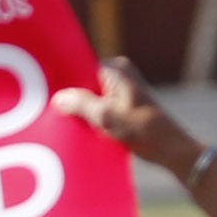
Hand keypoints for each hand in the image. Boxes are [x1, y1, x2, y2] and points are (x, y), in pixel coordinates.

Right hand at [51, 61, 200, 175]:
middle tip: (52, 115)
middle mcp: (118, 75)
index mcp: (116, 69)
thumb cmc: (143, 130)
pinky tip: (80, 131)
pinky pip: (96, 110)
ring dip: (80, 113)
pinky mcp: (121, 107)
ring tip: (67, 125)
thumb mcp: (106, 116)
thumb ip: (80, 104)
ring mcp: (120, 91)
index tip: (47, 96)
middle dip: (70, 100)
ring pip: (88, 100)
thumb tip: (58, 98)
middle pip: (82, 85)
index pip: (79, 69)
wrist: (169, 148)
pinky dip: (89, 120)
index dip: (64, 83)